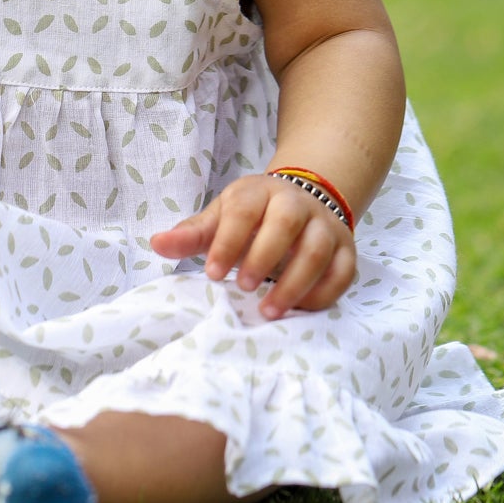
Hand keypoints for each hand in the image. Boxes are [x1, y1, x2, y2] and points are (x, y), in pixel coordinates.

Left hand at [150, 174, 355, 319]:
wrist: (302, 202)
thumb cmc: (252, 216)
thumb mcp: (221, 217)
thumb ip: (192, 234)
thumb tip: (156, 244)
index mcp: (259, 191)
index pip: (243, 209)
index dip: (227, 241)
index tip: (210, 273)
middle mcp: (296, 203)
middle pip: (287, 222)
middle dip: (264, 257)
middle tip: (242, 288)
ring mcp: (325, 225)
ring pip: (318, 250)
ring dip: (294, 283)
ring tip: (268, 311)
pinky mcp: (346, 249)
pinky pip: (343, 273)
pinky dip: (322, 295)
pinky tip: (298, 310)